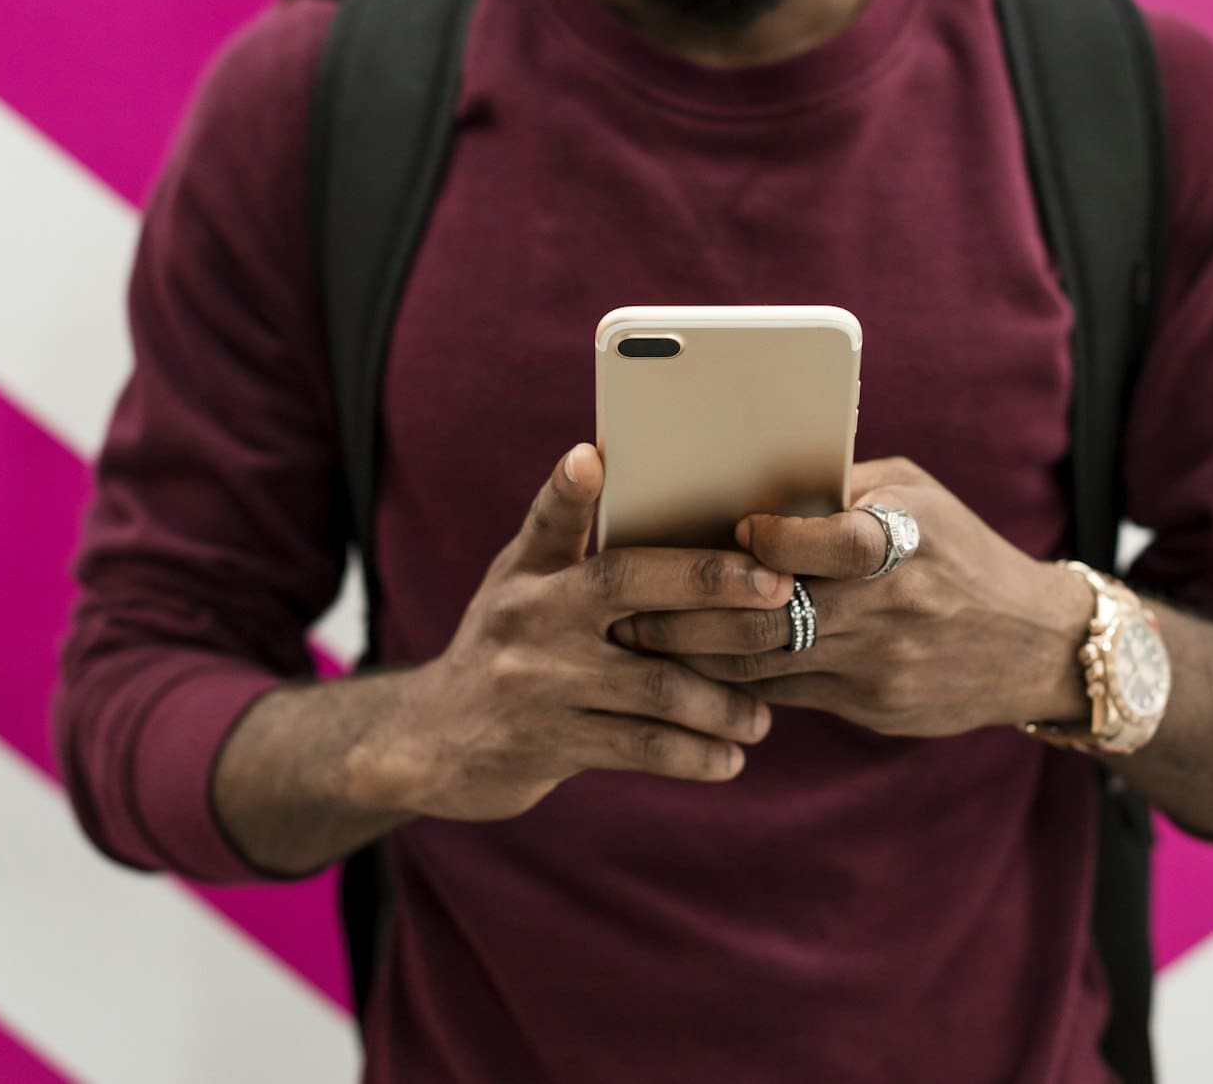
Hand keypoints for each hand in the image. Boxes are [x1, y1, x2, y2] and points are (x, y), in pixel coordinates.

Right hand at [382, 444, 790, 821]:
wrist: (428, 740)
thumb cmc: (501, 639)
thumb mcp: (517, 578)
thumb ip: (563, 527)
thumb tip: (596, 455)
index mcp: (532, 574)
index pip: (578, 531)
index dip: (591, 498)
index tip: (627, 477)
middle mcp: (532, 620)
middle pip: (637, 598)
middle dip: (717, 595)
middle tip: (784, 597)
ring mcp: (539, 686)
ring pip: (655, 688)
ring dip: (722, 702)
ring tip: (765, 715)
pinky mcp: (549, 745)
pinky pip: (641, 749)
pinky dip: (694, 756)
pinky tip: (731, 758)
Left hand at [613, 457, 1092, 737]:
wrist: (1033, 645)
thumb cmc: (958, 551)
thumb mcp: (916, 498)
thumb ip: (841, 487)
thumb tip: (746, 476)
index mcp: (908, 540)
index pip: (839, 542)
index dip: (780, 539)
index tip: (734, 531)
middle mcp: (895, 606)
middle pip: (776, 614)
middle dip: (690, 613)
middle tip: (626, 605)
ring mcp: (882, 663)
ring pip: (765, 665)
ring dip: (692, 654)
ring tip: (634, 638)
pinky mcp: (873, 705)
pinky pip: (784, 694)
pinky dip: (731, 682)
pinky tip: (685, 670)